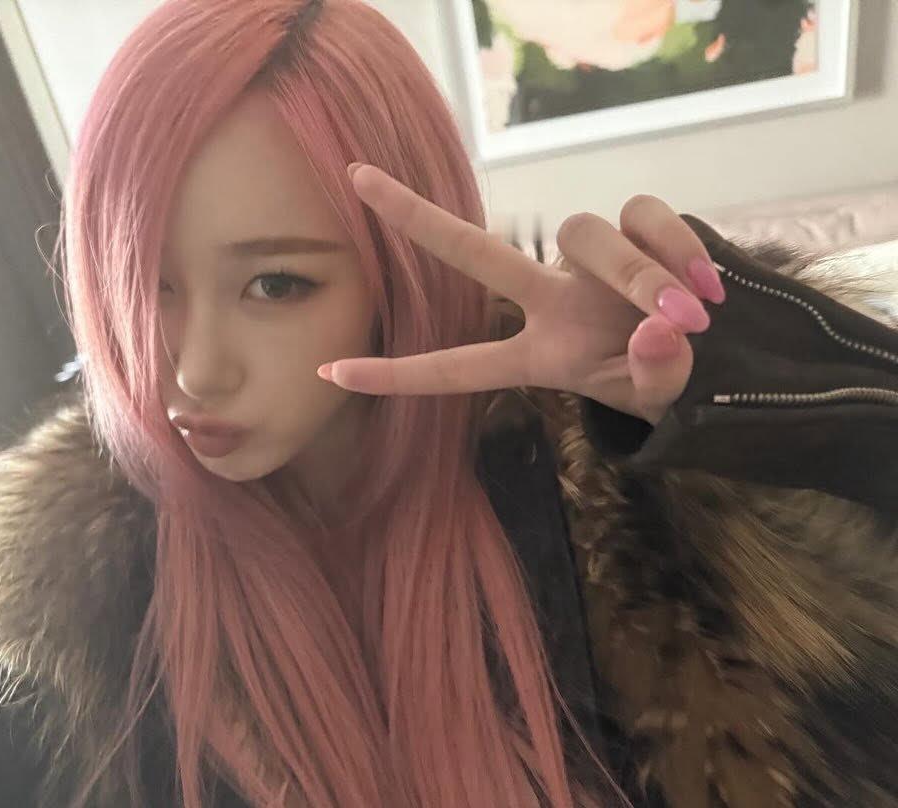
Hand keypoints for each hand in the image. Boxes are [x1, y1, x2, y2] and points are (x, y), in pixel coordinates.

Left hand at [319, 164, 725, 425]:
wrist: (708, 353)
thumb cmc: (658, 381)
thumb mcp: (655, 398)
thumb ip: (656, 376)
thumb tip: (658, 330)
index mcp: (538, 356)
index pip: (458, 366)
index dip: (398, 373)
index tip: (329, 370)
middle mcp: (549, 299)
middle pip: (476, 251)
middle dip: (417, 217)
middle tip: (356, 178)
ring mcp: (585, 261)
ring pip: (586, 232)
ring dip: (641, 273)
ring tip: (690, 316)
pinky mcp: (633, 224)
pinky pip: (644, 214)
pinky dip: (678, 247)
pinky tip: (707, 288)